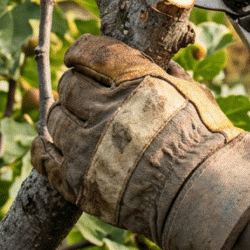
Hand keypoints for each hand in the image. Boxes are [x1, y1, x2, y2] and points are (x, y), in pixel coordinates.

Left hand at [32, 35, 249, 249]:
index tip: (77, 56)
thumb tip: (165, 66)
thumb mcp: (195, 96)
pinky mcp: (78, 182)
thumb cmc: (208, 145)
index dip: (81, 52)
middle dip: (74, 85)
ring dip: (63, 114)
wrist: (203, 198)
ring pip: (55, 117)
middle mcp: (107, 110)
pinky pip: (44, 158)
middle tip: (80, 92)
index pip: (93, 53)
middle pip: (70, 85)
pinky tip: (44, 143)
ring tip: (73, 120)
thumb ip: (172, 77)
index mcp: (136, 83)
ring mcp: (88, 148)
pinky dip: (42, 148)